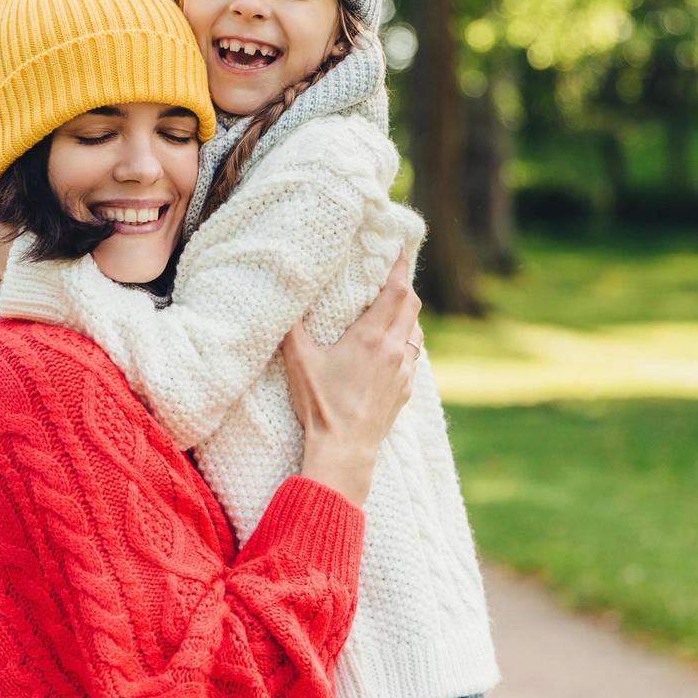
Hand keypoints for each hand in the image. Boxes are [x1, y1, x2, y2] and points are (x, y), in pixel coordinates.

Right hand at [281, 251, 422, 505]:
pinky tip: (391, 347)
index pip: (396, 291)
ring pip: (414, 331)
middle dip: (404, 286)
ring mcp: (404, 372)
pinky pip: (413, 356)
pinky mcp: (405, 390)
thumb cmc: (321, 405)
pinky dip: (406, 342)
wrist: (345, 449)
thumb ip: (292, 329)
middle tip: (393, 273)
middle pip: (411, 306)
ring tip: (391, 308)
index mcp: (373, 337)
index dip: (400, 266)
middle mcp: (395, 350)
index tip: (400, 247)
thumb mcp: (300, 362)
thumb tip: (283, 301)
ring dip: (406, 316)